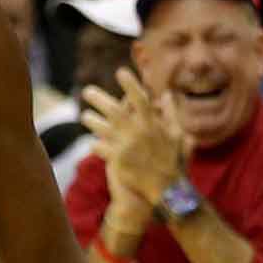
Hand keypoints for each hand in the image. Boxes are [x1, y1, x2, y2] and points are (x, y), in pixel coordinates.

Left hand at [82, 68, 185, 205]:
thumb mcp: (178, 135)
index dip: (129, 83)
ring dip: (92, 120)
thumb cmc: (175, 161)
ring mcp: (125, 145)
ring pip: (101, 127)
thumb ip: (171, 113)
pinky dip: (96, 145)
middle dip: (98, 98)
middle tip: (86, 90)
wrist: (168, 191)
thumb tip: (166, 94)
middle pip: (113, 109)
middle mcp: (137, 132)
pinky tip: (93, 144)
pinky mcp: (117, 160)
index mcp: (152, 124)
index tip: (120, 72)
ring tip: (85, 116)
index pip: (138, 97)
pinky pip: (100, 148)